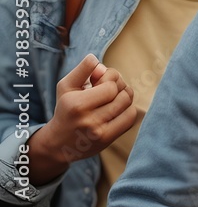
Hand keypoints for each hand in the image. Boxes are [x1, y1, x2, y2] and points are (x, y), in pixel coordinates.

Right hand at [27, 54, 135, 183]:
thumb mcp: (66, 86)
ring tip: (114, 96)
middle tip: (109, 87)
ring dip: (124, 96)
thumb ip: (83, 70)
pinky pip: (130, 118)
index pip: (111, 85)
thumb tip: (99, 63)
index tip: (101, 79)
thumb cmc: (66, 109)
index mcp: (76, 104)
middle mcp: (88, 120)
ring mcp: (99, 132)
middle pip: (121, 94)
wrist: (59, 143)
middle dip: (119, 85)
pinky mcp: (107, 140)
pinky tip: (117, 109)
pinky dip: (127, 109)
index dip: (111, 76)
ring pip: (127, 104)